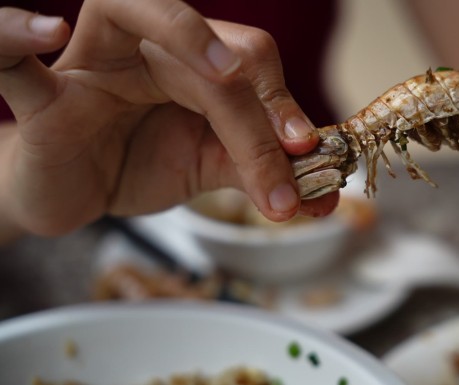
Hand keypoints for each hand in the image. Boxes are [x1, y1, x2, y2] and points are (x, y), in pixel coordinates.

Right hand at [0, 0, 337, 236]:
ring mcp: (95, 62)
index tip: (310, 154)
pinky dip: (15, 37)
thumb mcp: (208, 166)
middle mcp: (149, 46)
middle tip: (281, 184)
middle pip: (215, 60)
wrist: (74, 192)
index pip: (252, 66)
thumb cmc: (138, 163)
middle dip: (255, 125)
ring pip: (143, 19)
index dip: (284, 104)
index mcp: (194, 62)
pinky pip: (20, 63)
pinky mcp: (45, 98)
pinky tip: (46, 31)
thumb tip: (321, 194)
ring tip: (228, 75)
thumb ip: (257, 171)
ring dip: (188, 37)